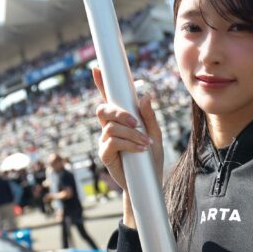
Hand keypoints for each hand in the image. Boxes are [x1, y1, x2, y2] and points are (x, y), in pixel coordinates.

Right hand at [92, 67, 163, 195]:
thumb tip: (145, 96)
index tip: (97, 69)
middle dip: (119, 112)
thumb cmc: (151, 157)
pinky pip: (112, 142)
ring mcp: (105, 140)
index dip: (101, 84)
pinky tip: (140, 149)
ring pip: (111, 127)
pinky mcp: (105, 154)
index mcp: (120, 119)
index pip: (109, 98)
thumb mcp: (155, 134)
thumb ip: (149, 116)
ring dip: (130, 133)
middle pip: (104, 109)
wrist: (149, 182)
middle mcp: (109, 127)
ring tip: (145, 143)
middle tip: (136, 122)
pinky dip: (128, 143)